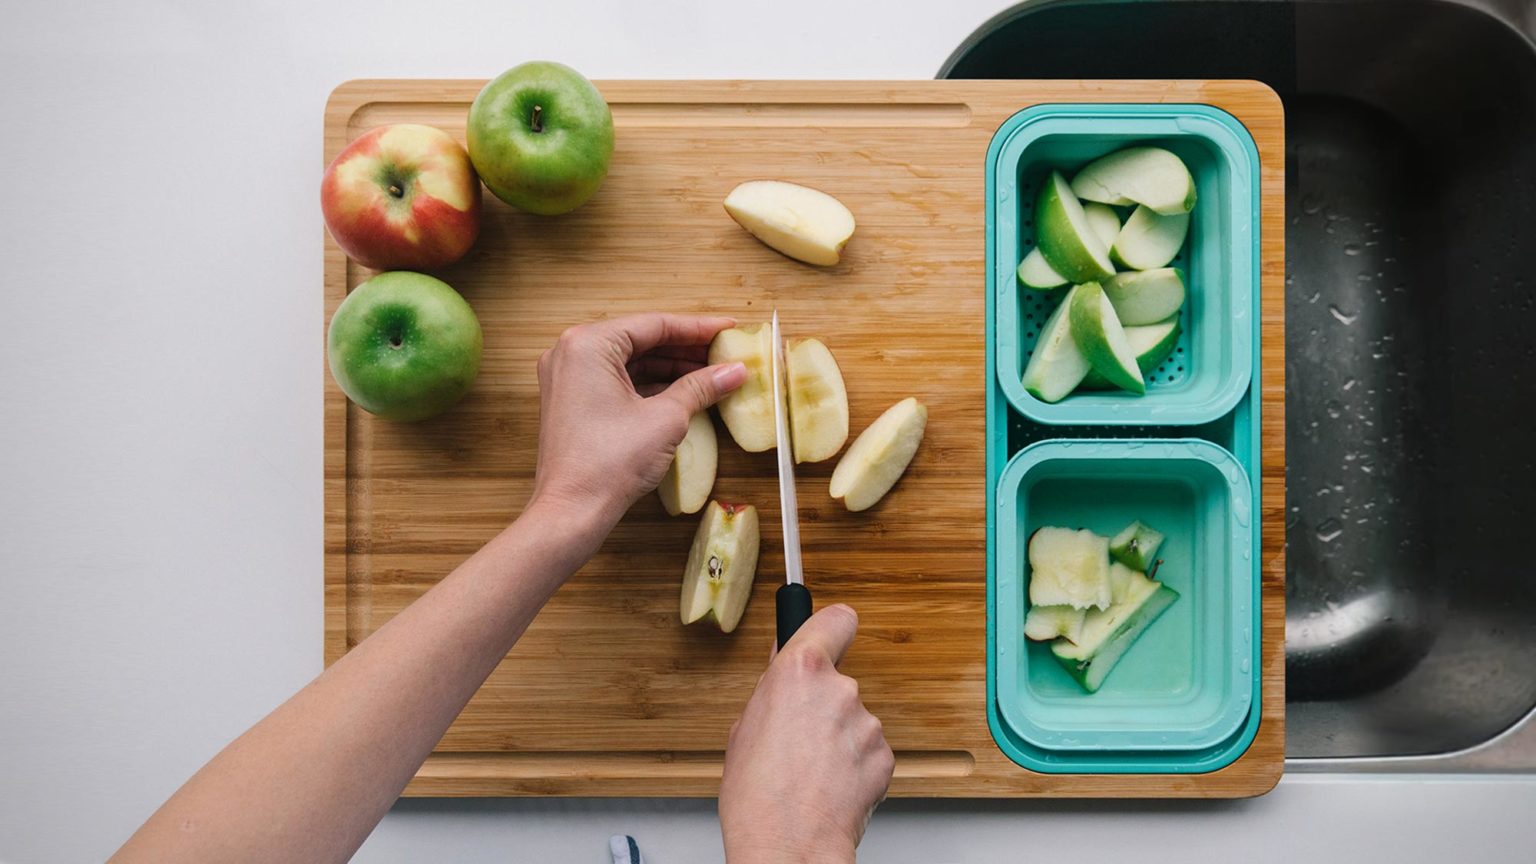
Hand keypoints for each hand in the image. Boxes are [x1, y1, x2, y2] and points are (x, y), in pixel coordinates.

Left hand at [529, 313, 745, 533]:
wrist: (572, 511)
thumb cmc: (610, 463)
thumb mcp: (667, 418)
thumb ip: (701, 387)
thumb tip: (735, 370)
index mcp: (588, 344)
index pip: (653, 325)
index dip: (697, 328)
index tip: (729, 328)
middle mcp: (571, 352)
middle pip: (640, 340)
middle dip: (684, 349)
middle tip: (724, 352)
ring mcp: (567, 377)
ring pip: (629, 361)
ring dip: (669, 367)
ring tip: (711, 372)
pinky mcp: (572, 401)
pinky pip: (616, 380)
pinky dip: (649, 384)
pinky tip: (683, 391)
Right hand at [719, 606, 893, 862]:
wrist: (788, 844)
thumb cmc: (757, 795)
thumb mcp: (745, 725)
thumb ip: (774, 688)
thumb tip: (782, 668)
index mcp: (800, 670)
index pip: (836, 619)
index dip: (831, 627)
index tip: (829, 632)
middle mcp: (840, 689)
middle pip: (838, 680)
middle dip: (823, 702)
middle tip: (797, 735)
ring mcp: (867, 723)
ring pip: (853, 719)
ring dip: (839, 737)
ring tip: (810, 769)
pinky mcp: (885, 755)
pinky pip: (868, 750)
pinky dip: (854, 765)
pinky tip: (830, 785)